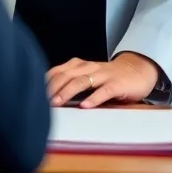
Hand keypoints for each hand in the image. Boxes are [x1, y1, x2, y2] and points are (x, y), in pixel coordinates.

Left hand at [46, 53, 160, 108]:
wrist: (138, 70)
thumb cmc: (109, 77)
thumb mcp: (88, 76)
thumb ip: (71, 82)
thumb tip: (48, 96)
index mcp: (81, 66)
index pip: (58, 71)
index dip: (46, 81)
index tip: (33, 93)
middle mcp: (90, 68)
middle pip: (67, 75)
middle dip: (52, 87)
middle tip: (40, 101)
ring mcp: (104, 75)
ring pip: (82, 81)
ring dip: (67, 92)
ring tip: (56, 103)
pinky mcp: (117, 85)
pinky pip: (104, 91)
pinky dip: (94, 98)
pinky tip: (85, 106)